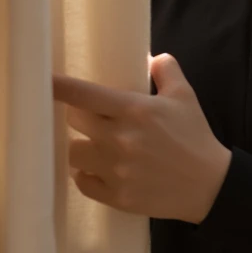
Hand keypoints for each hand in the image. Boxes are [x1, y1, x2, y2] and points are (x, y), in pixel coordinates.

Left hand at [52, 53, 231, 223]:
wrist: (209, 184)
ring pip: (74, 152)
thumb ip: (165, 69)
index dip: (59, 86)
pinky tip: (100, 170)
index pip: (84, 94)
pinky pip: (82, 181)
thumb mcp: (185, 95)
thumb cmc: (195, 136)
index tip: (41, 79)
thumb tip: (148, 56)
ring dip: (82, 146)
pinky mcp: (116, 196)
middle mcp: (120, 139)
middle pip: (74, 120)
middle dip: (81, 115)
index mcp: (135, 110)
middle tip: (95, 118)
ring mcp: (116, 170)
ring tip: (98, 146)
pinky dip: (87, 174)